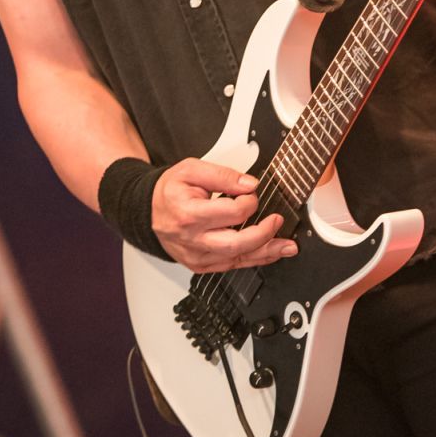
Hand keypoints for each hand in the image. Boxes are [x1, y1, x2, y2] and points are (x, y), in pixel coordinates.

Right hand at [152, 160, 297, 273]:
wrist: (148, 211)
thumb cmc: (169, 191)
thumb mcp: (191, 170)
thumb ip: (223, 175)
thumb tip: (250, 184)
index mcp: (188, 213)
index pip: (230, 212)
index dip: (249, 202)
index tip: (252, 193)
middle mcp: (192, 239)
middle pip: (235, 244)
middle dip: (264, 234)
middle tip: (278, 222)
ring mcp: (196, 256)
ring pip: (236, 259)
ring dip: (266, 253)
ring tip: (287, 246)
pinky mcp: (200, 265)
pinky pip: (231, 266)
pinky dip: (253, 259)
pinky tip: (268, 253)